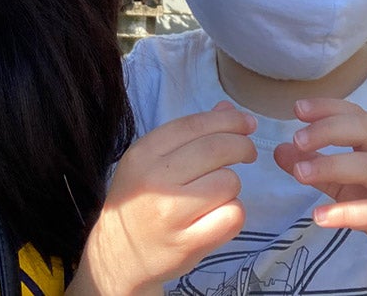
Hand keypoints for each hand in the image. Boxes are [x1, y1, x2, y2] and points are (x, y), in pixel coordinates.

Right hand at [72, 102, 257, 294]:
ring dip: (232, 184)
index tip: (247, 123)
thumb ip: (188, 134)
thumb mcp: (151, 161)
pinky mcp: (187, 242)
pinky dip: (234, 212)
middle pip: (216, 149)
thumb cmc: (139, 202)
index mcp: (143, 154)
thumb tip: (228, 109)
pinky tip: (220, 214)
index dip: (228, 120)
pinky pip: (232, 215)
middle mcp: (154, 180)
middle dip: (242, 146)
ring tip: (218, 192)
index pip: (194, 125)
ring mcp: (170, 213)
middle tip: (248, 153)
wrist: (118, 255)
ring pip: (228, 182)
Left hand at [272, 98, 366, 289]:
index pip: (358, 115)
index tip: (297, 109)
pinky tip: (320, 217)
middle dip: (329, 131)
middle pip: (366, 131)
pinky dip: (347, 213)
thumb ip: (318, 167)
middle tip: (297, 140)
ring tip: (300, 173)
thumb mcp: (348, 185)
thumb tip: (280, 150)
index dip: (328, 108)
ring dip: (332, 165)